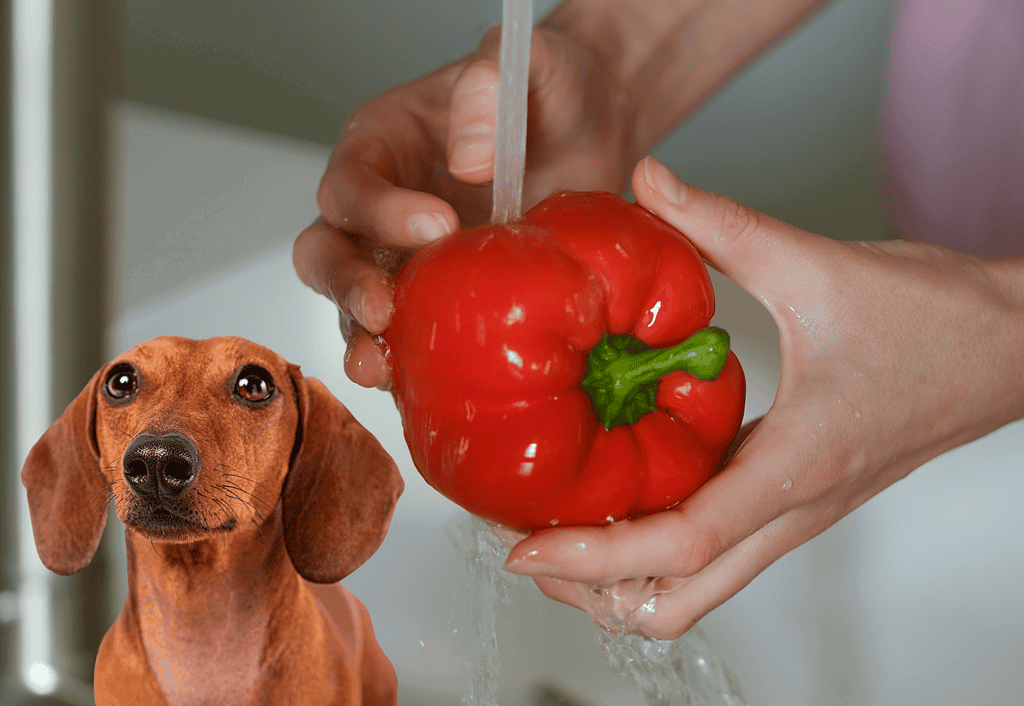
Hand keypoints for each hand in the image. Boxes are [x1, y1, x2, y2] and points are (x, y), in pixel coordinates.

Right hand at [293, 24, 633, 387]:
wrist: (591, 137)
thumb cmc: (551, 94)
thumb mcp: (531, 65)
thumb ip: (491, 84)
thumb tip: (466, 159)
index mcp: (383, 144)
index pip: (352, 182)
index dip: (379, 210)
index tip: (437, 226)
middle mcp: (378, 208)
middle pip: (325, 252)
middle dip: (346, 285)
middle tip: (385, 309)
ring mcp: (403, 262)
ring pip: (353, 307)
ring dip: (361, 339)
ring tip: (382, 367)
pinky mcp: (439, 302)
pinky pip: (407, 339)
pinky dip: (411, 365)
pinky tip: (429, 386)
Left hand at [503, 156, 1023, 639]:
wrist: (1011, 347)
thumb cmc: (938, 321)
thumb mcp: (818, 266)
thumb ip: (722, 224)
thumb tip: (649, 184)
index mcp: (797, 464)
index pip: (682, 543)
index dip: (591, 556)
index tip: (523, 549)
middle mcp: (792, 509)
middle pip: (678, 603)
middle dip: (593, 591)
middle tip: (528, 546)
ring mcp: (793, 514)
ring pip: (696, 589)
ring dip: (621, 578)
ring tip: (558, 529)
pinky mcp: (793, 498)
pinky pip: (713, 551)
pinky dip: (654, 547)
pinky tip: (617, 496)